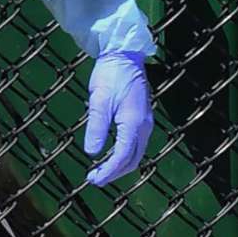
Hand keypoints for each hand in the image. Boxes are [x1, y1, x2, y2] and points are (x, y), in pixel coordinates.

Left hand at [84, 52, 153, 186]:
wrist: (124, 56)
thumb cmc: (110, 76)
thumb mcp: (98, 101)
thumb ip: (96, 128)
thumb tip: (92, 153)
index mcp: (134, 123)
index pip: (123, 156)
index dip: (109, 171)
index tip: (94, 180)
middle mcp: (144, 126)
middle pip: (133, 159)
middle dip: (115, 172)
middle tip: (94, 179)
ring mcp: (146, 122)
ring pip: (136, 153)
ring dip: (119, 165)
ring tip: (100, 171)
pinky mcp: (142, 118)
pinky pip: (136, 144)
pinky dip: (124, 154)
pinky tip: (111, 155)